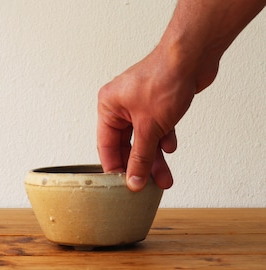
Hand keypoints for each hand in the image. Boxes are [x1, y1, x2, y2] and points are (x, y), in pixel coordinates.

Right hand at [97, 44, 218, 190]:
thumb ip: (140, 156)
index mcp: (109, 107)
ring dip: (154, 157)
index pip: (106, 145)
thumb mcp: (149, 127)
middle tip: (147, 186)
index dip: (115, 167)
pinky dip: (163, 138)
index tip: (122, 186)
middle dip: (139, 165)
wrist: (193, 57)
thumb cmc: (164, 79)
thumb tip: (133, 181)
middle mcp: (121, 105)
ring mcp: (140, 104)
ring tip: (164, 178)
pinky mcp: (157, 104)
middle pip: (126, 144)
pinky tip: (170, 146)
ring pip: (143, 138)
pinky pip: (156, 128)